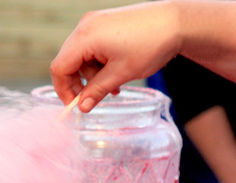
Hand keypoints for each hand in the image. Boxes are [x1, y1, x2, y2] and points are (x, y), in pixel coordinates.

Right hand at [50, 2, 181, 112]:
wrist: (175, 22)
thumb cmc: (150, 44)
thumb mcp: (121, 73)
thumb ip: (97, 90)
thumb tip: (82, 107)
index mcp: (85, 37)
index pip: (59, 67)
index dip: (64, 90)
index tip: (74, 106)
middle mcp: (85, 26)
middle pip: (68, 61)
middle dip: (80, 83)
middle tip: (94, 99)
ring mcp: (95, 23)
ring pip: (81, 56)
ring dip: (93, 75)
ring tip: (114, 87)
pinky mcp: (105, 23)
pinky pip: (92, 47)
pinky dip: (99, 63)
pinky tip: (116, 72)